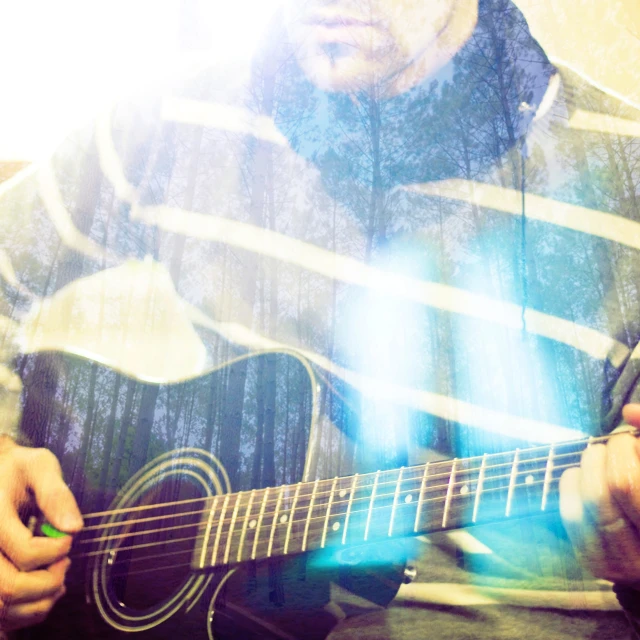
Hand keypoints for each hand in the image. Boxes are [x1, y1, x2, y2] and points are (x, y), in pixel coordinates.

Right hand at [0, 436, 82, 631]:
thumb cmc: (16, 470)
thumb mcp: (39, 465)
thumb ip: (56, 494)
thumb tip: (75, 528)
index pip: (25, 553)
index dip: (56, 551)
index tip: (69, 539)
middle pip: (8, 589)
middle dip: (48, 583)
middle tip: (65, 564)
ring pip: (1, 608)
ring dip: (38, 603)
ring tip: (56, 578)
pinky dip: (24, 613)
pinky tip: (42, 593)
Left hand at [560, 404, 639, 583]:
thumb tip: (629, 412)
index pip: (630, 482)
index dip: (626, 448)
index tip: (627, 439)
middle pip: (619, 486)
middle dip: (610, 454)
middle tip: (611, 446)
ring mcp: (626, 562)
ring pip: (593, 502)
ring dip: (589, 467)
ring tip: (597, 458)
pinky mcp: (598, 563)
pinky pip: (571, 516)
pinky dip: (571, 485)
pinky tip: (581, 476)